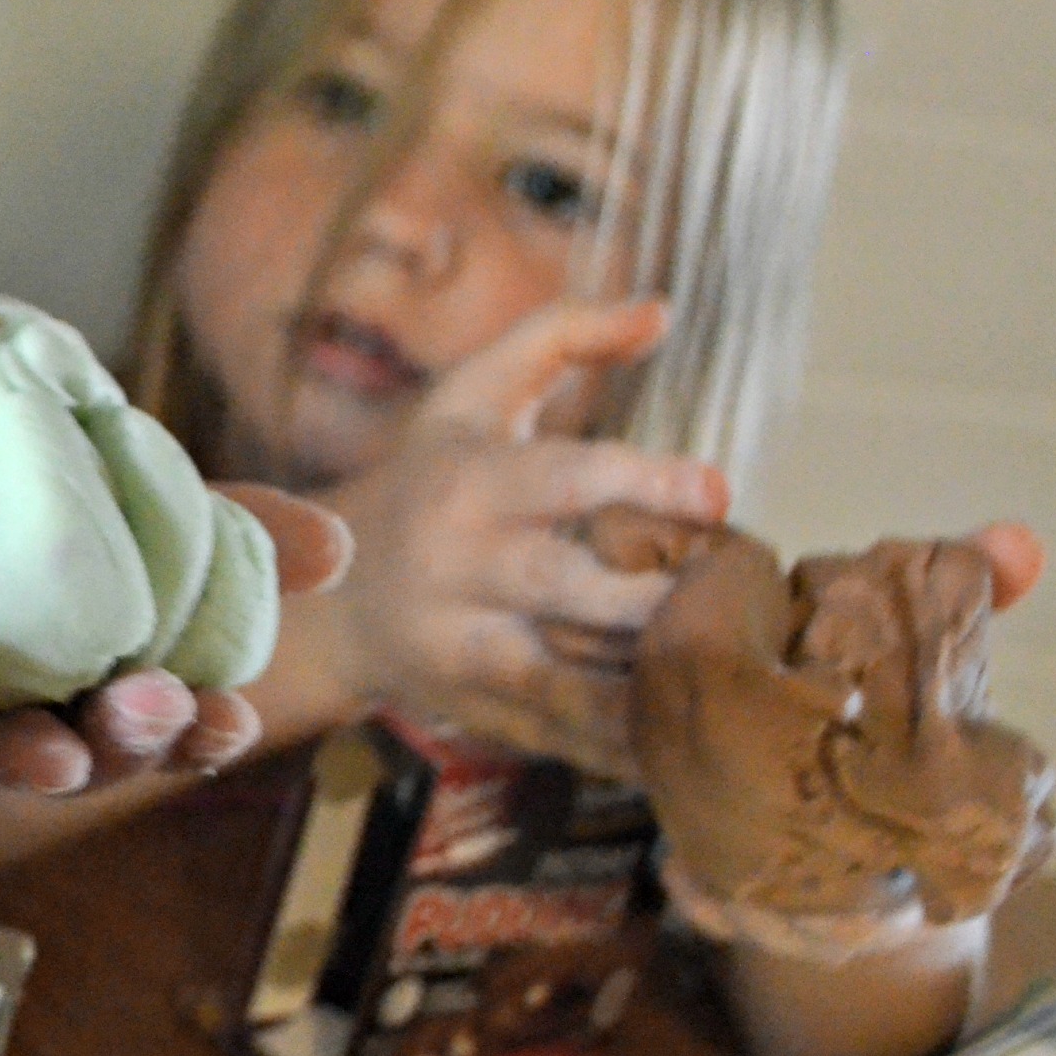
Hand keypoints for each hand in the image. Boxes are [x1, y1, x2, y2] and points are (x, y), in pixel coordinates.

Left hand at [0, 484, 353, 799]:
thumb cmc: (29, 515)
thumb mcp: (131, 510)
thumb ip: (224, 532)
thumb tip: (338, 545)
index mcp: (101, 685)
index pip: (164, 728)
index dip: (198, 732)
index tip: (227, 718)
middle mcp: (23, 716)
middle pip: (83, 752)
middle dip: (125, 739)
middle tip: (150, 706)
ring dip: (25, 757)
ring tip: (52, 748)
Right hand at [310, 300, 726, 771]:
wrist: (322, 595)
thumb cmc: (423, 479)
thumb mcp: (471, 395)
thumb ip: (561, 336)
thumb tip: (663, 309)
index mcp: (469, 483)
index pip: (565, 478)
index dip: (649, 482)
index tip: (720, 493)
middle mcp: (459, 568)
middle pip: (571, 590)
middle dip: (659, 600)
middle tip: (733, 596)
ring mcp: (459, 648)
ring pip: (563, 681)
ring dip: (646, 687)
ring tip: (723, 677)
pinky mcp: (470, 710)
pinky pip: (558, 736)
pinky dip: (623, 745)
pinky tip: (684, 738)